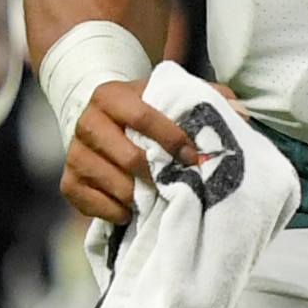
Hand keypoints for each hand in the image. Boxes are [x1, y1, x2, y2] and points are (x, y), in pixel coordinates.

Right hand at [56, 78, 199, 229]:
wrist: (99, 119)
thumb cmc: (143, 110)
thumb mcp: (169, 95)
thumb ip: (205, 97)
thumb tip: (239, 112)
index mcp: (111, 96)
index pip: (144, 117)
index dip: (172, 139)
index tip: (194, 158)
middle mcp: (87, 122)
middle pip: (129, 158)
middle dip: (160, 175)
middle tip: (179, 184)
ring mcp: (75, 154)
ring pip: (112, 183)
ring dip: (140, 196)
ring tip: (157, 197)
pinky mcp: (68, 181)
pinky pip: (92, 204)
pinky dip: (115, 212)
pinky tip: (131, 209)